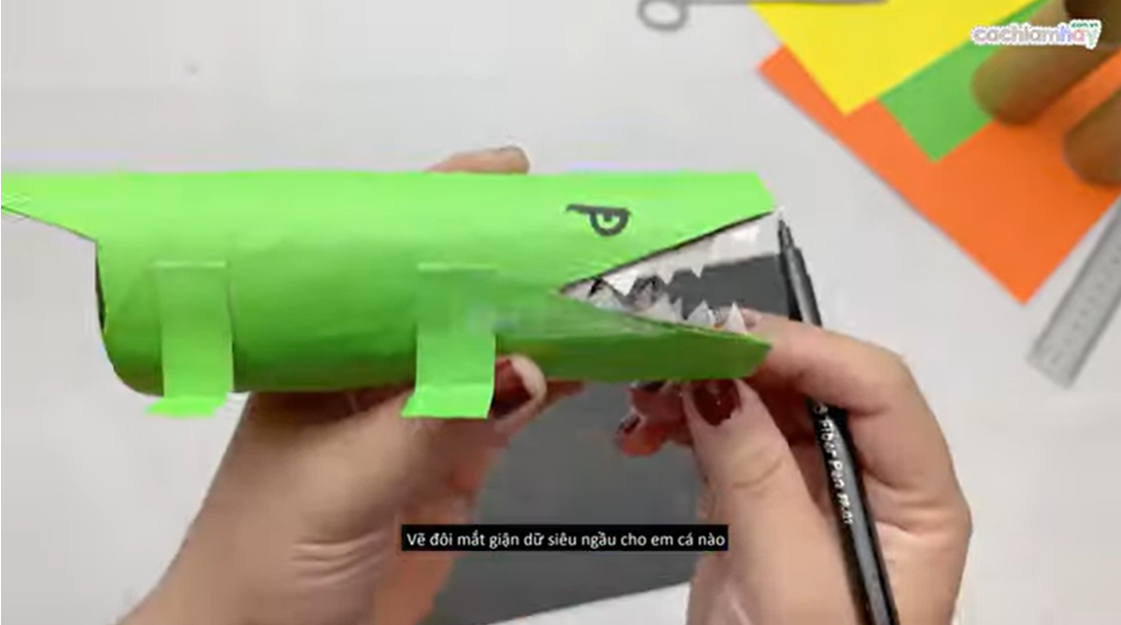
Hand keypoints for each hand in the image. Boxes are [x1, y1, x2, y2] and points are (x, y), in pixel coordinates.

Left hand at [122, 146, 583, 624]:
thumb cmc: (259, 562)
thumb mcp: (339, 481)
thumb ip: (427, 423)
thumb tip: (518, 366)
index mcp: (323, 350)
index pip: (386, 263)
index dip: (446, 213)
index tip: (510, 175)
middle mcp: (372, 372)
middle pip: (451, 300)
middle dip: (510, 264)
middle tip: (580, 234)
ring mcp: (416, 418)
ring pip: (490, 351)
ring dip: (543, 323)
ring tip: (604, 291)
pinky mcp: (449, 467)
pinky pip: (510, 410)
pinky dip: (552, 384)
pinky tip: (589, 363)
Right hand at [618, 311, 970, 623]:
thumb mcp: (791, 584)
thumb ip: (758, 477)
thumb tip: (713, 376)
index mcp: (915, 495)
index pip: (876, 388)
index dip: (804, 350)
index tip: (718, 338)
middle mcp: (869, 476)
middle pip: (813, 384)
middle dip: (736, 364)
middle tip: (661, 358)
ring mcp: (810, 484)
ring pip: (761, 401)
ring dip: (698, 388)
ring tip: (638, 402)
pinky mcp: (759, 499)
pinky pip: (724, 435)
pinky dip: (681, 423)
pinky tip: (640, 433)